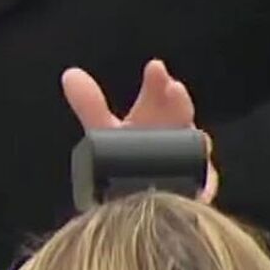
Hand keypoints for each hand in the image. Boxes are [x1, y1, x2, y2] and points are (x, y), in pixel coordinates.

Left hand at [61, 58, 218, 203]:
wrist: (138, 202)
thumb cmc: (123, 162)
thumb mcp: (104, 133)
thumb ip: (89, 104)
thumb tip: (70, 74)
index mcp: (152, 119)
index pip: (157, 95)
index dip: (156, 82)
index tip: (155, 67)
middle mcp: (172, 137)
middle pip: (178, 118)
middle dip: (176, 104)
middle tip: (173, 89)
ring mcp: (187, 163)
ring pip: (193, 149)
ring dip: (192, 141)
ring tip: (191, 135)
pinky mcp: (195, 191)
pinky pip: (199, 185)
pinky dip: (198, 182)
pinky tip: (198, 181)